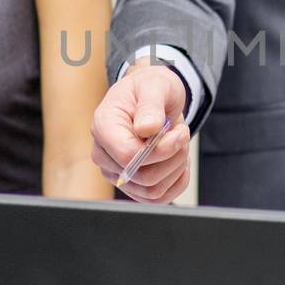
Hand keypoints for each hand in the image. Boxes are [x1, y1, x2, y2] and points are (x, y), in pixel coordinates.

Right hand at [90, 64, 191, 202]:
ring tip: (178, 143)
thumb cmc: (150, 89)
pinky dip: (177, 181)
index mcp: (103, 127)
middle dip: (173, 157)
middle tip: (181, 133)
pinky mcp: (132, 185)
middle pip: (143, 177)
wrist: (152, 98)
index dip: (160, 149)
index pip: (128, 155)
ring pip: (153, 191)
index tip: (179, 130)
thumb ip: (150, 106)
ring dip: (176, 168)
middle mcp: (104, 155)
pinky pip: (158, 198)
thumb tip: (147, 129)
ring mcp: (116, 173)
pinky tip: (178, 160)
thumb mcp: (155, 86)